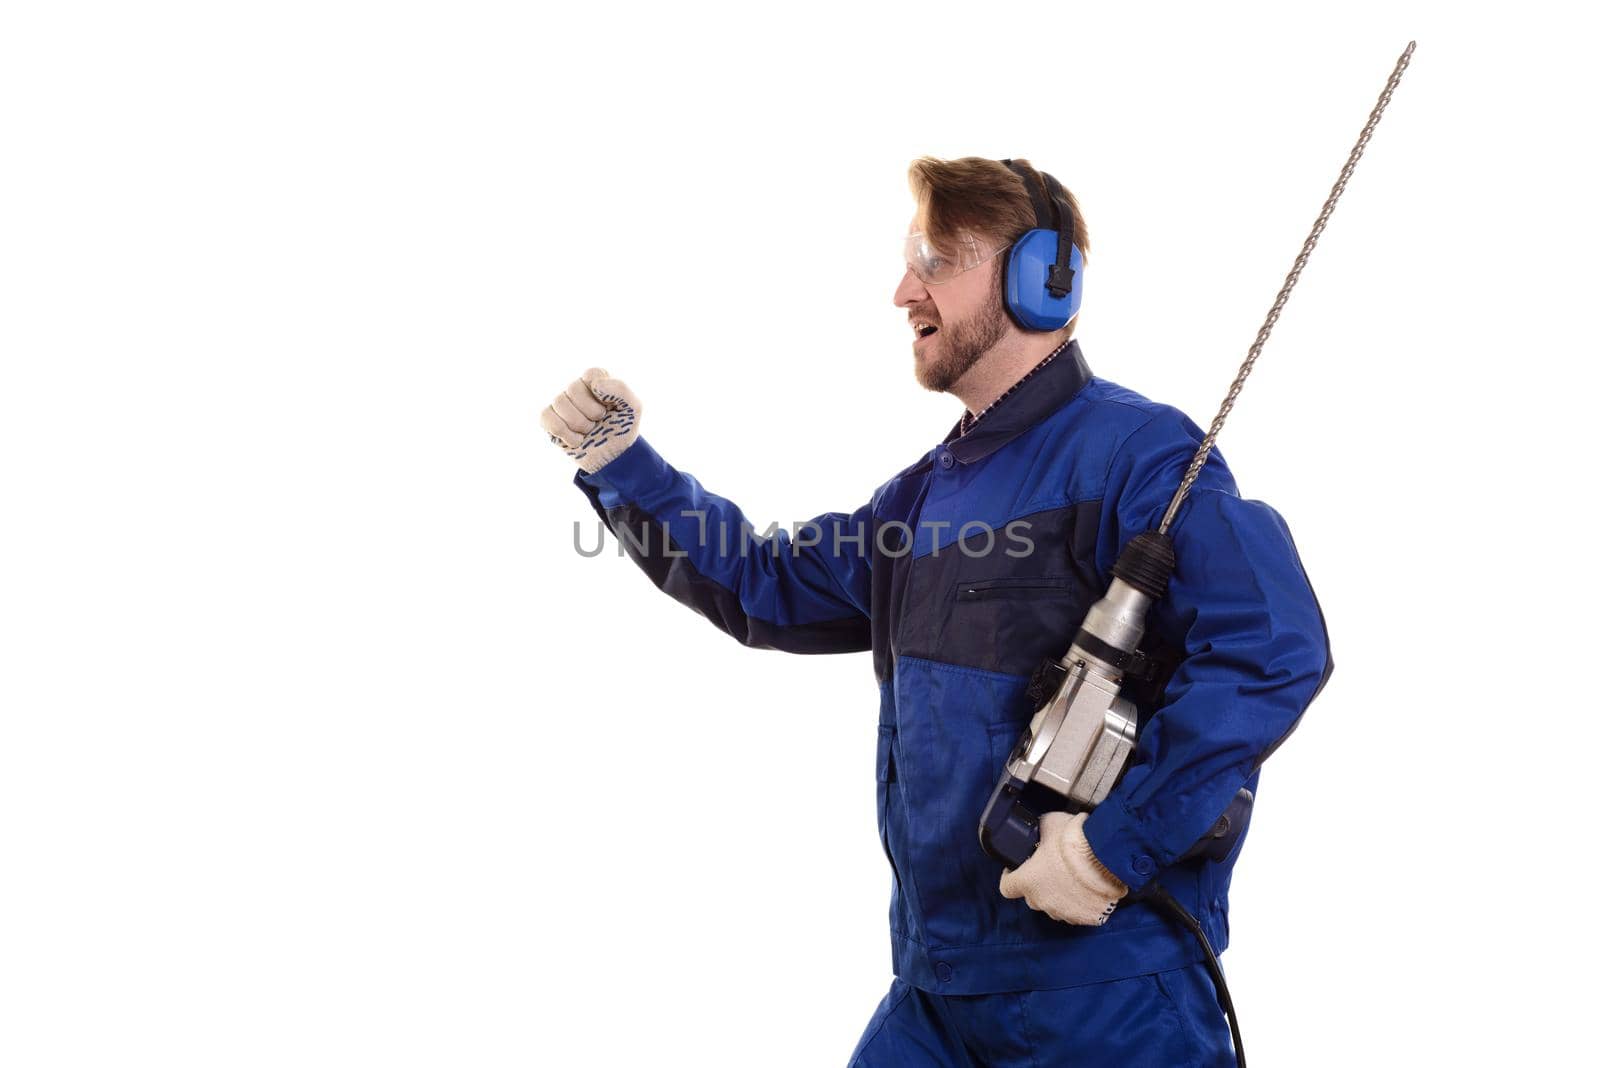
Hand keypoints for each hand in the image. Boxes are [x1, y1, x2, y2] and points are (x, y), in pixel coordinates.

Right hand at [539, 368, 642, 473]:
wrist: (612, 456)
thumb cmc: (621, 428)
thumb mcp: (633, 408)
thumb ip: (620, 389)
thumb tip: (595, 384)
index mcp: (596, 380)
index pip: (592, 374)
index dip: (603, 394)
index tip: (610, 407)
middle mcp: (576, 388)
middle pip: (573, 388)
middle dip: (591, 412)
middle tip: (599, 422)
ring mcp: (561, 403)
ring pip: (559, 402)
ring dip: (579, 423)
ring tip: (589, 431)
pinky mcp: (549, 419)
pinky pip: (547, 417)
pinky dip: (565, 433)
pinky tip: (577, 440)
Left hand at [998, 811, 1128, 925]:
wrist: (1108, 854)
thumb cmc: (1074, 838)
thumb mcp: (1048, 824)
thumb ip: (1039, 832)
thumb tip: (1040, 830)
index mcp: (1028, 881)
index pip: (1007, 888)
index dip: (1010, 876)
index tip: (1017, 868)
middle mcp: (1043, 902)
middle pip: (1033, 898)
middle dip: (1037, 886)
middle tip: (1050, 870)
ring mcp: (1065, 912)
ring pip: (1055, 907)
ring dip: (1059, 896)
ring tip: (1072, 880)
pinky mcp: (1087, 918)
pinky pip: (1078, 913)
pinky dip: (1081, 904)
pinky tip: (1088, 889)